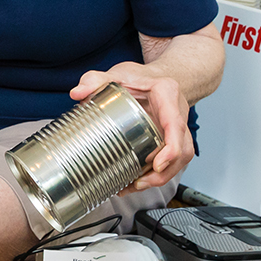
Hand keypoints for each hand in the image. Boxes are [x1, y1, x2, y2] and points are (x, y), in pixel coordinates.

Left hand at [71, 63, 193, 190]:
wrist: (155, 78)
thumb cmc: (140, 77)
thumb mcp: (118, 73)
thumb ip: (96, 79)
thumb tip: (77, 93)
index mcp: (167, 94)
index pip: (175, 124)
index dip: (171, 148)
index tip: (157, 165)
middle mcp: (178, 113)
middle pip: (183, 149)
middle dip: (165, 172)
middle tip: (140, 182)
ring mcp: (178, 129)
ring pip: (181, 159)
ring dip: (161, 177)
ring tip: (135, 186)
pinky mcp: (172, 140)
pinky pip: (172, 161)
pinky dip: (157, 175)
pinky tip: (136, 182)